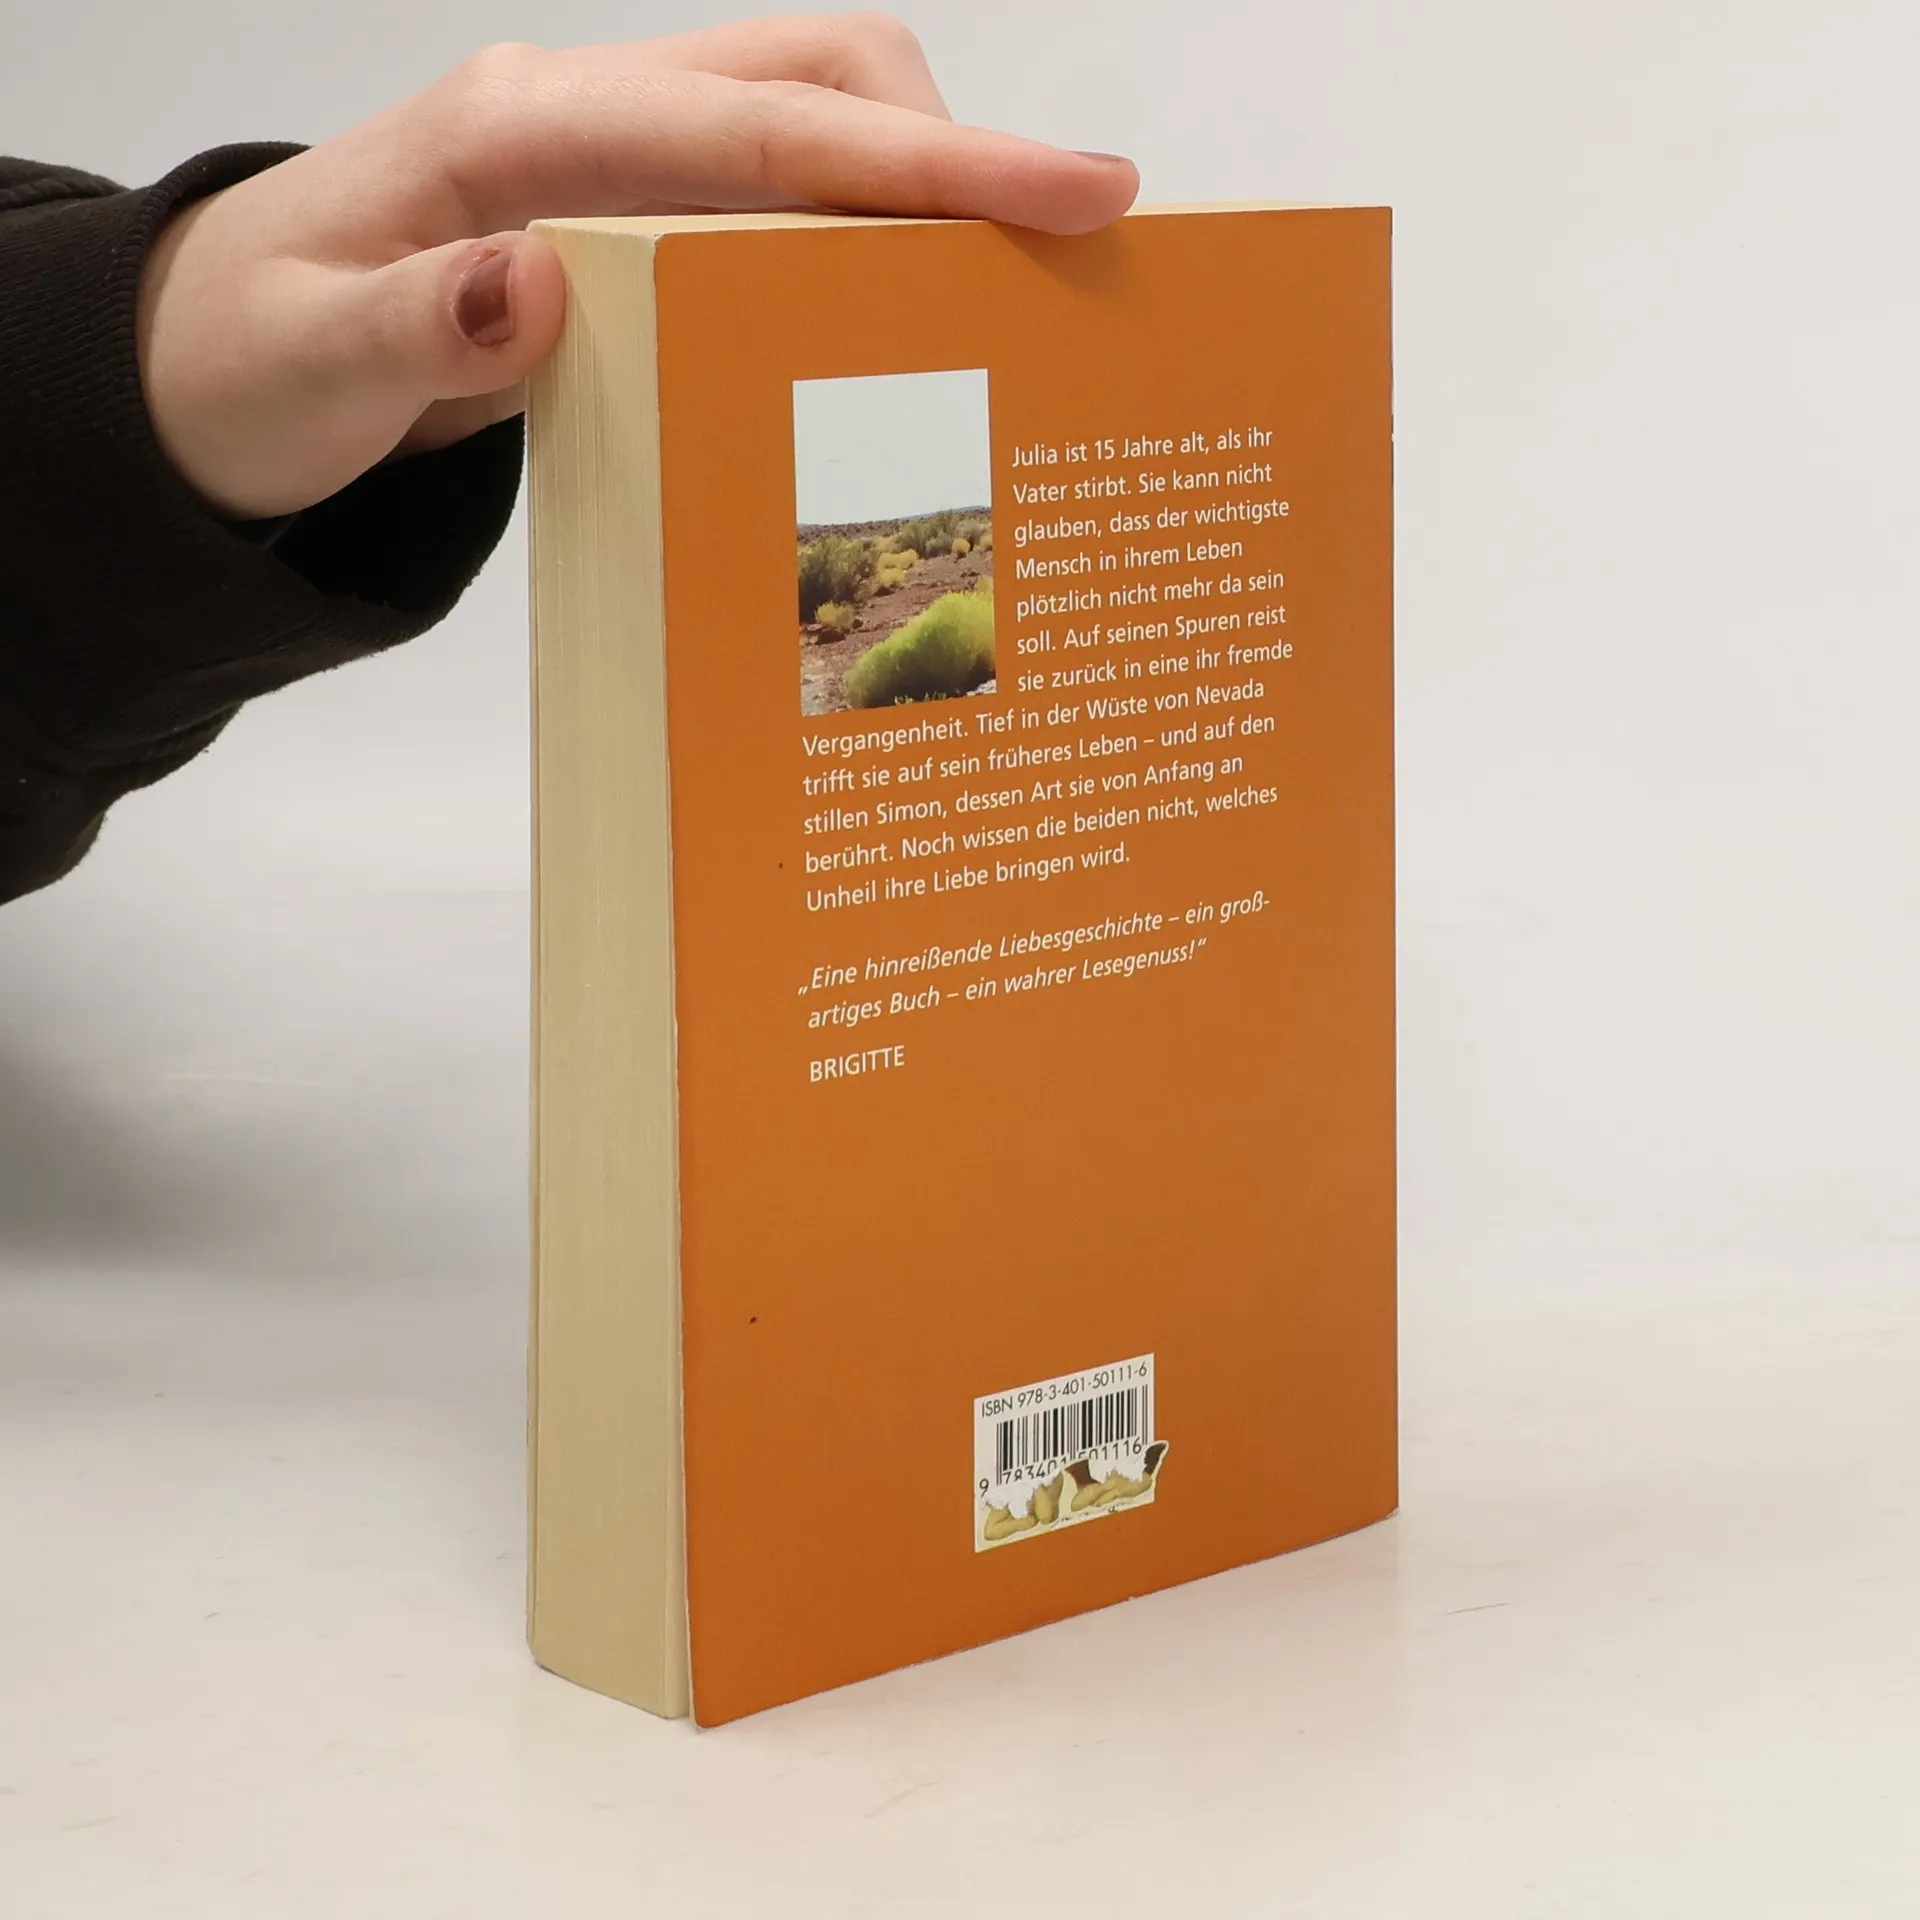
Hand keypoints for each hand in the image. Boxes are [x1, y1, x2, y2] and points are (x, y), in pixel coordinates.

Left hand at [134, 15, 1137, 518]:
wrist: (216, 365)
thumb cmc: (254, 359)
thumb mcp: (308, 365)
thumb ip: (415, 330)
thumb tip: (535, 280)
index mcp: (523, 131)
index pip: (761, 127)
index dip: (924, 164)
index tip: (1073, 193)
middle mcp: (590, 120)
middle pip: (820, 78)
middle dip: (957, 155)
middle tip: (1068, 268)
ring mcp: (620, 166)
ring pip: (816, 132)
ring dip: (924, 200)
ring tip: (1018, 311)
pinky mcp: (638, 225)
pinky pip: (783, 208)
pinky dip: (868, 248)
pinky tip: (912, 328)